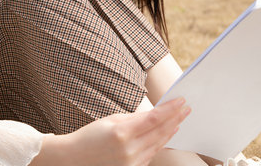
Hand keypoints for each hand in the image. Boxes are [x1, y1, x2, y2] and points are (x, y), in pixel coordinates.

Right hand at [31, 98, 189, 165]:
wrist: (74, 159)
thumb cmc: (90, 136)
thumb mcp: (111, 120)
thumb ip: (135, 118)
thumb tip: (157, 113)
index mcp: (122, 133)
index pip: (154, 118)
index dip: (170, 109)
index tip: (181, 101)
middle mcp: (128, 150)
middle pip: (160, 132)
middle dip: (175, 118)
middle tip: (186, 108)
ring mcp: (131, 163)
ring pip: (158, 144)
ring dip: (171, 131)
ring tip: (180, 119)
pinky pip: (150, 155)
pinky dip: (160, 144)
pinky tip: (166, 135)